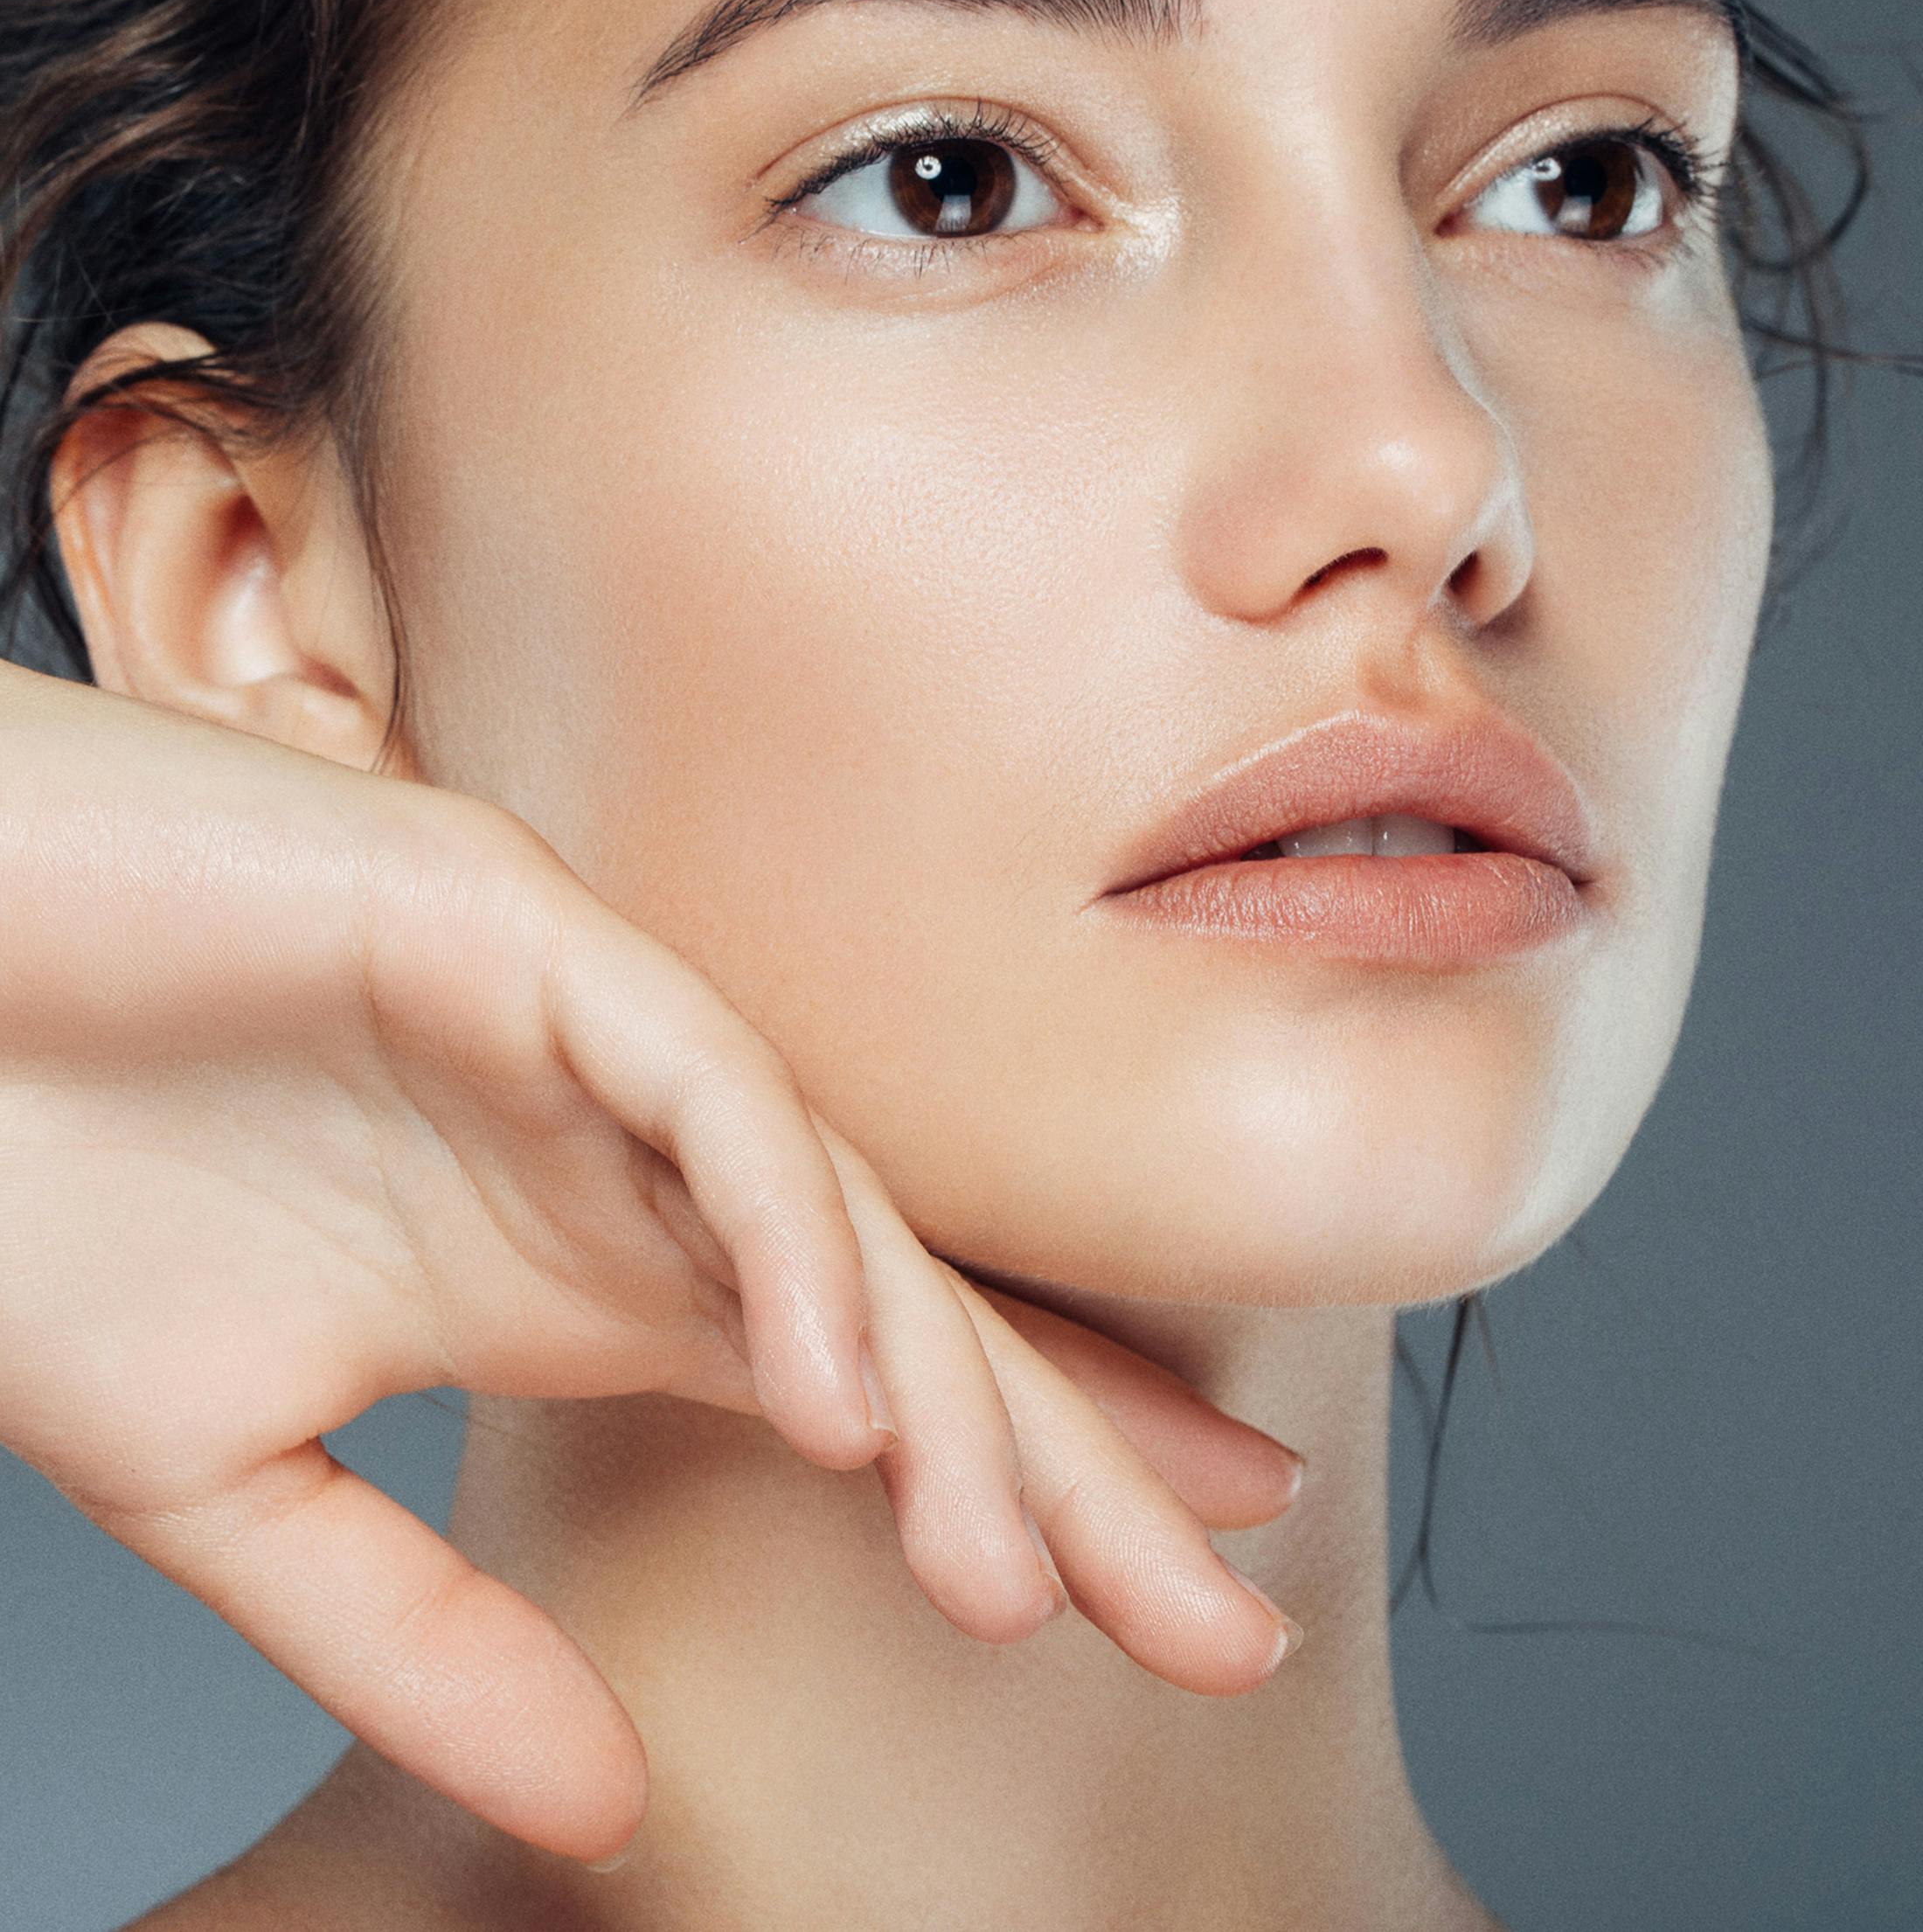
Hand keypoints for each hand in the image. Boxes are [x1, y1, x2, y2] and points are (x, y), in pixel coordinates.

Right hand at [0, 663, 1303, 1866]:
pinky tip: (835, 1383)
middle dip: (1065, 1464)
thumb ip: (415, 1633)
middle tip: (1226, 1623)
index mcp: (575, 1269)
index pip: (861, 1384)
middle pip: (903, 1315)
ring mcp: (584, 1033)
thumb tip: (612, 1801)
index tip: (1171, 1604)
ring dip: (934, 1388)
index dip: (1023, 1479)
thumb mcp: (231, 1478)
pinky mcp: (516, 925)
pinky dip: (776, 1230)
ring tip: (1023, 1567)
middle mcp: (624, 1155)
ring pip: (831, 1210)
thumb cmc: (40, 1191)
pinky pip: (701, 1090)